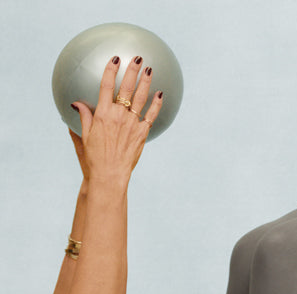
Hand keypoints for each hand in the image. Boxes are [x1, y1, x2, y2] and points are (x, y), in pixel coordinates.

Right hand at [70, 55, 163, 183]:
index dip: (110, 71)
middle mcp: (118, 116)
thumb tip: (77, 104)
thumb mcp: (84, 135)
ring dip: (146, 82)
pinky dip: (156, 104)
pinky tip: (160, 93)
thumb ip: (83, 117)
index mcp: (102, 114)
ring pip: (141, 98)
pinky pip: (151, 115)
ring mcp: (132, 124)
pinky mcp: (142, 133)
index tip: (115, 59)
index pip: (106, 86)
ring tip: (149, 69)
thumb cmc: (93, 157)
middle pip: (126, 88)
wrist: (109, 174)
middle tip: (137, 58)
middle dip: (132, 70)